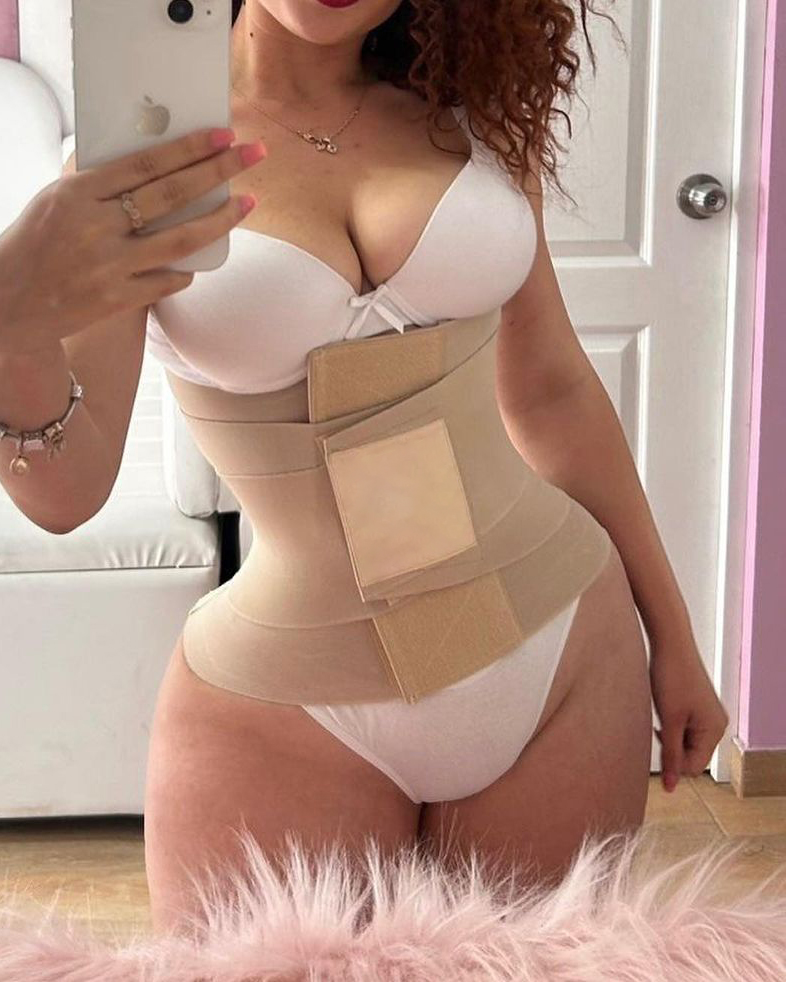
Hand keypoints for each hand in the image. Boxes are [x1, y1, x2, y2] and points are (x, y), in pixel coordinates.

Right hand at [0, 127, 266, 355]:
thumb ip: (100, 181)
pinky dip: (185, 268)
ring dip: (222, 220)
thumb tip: (156, 158)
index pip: (145, 164)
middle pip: (172, 195)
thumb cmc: (38, 240)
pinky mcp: (118, 299)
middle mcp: (97, 228)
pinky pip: (168, 280)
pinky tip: (197, 258)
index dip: (189, 148)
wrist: (11, 300)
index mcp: (78, 193)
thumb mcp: (58, 198)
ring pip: (182, 240)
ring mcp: (110, 266)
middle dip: (219, 171)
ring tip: (249, 203)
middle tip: (254, 155)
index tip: (223, 135)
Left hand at [649, 629, 729, 792]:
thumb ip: (671, 756)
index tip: (655, 743)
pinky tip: (662, 709)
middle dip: (671, 747)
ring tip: (660, 715)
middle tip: (657, 725)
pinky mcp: (697, 706)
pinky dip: (670, 724)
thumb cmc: (670, 678)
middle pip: (690, 756)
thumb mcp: (669, 721)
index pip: (693, 767)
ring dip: (669, 735)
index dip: (672, 763)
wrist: (670, 643)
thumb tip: (671, 787)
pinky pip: (684, 727)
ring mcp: (707, 715)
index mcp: (714, 731)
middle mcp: (716, 725)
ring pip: (685, 742)